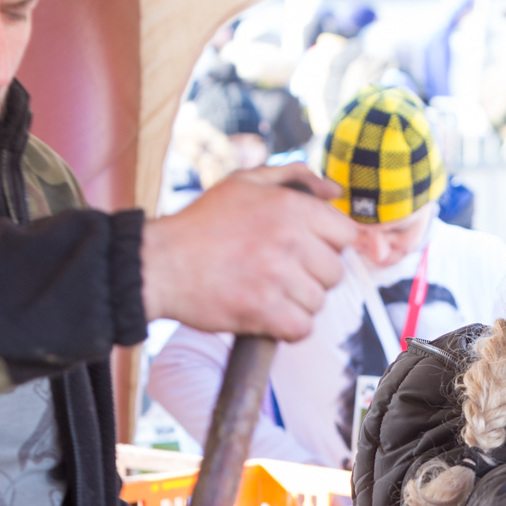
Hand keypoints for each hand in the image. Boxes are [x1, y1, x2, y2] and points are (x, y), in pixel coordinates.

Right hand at [142, 164, 357, 338]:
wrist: (160, 263)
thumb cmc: (201, 224)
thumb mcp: (244, 183)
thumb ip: (294, 177)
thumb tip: (335, 191)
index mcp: (290, 207)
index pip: (346, 234)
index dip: (328, 246)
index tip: (306, 253)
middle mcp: (289, 239)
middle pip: (335, 273)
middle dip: (312, 277)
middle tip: (281, 274)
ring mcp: (277, 276)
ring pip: (318, 302)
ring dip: (297, 303)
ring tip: (269, 293)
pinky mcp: (263, 310)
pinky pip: (301, 328)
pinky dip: (287, 328)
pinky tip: (268, 315)